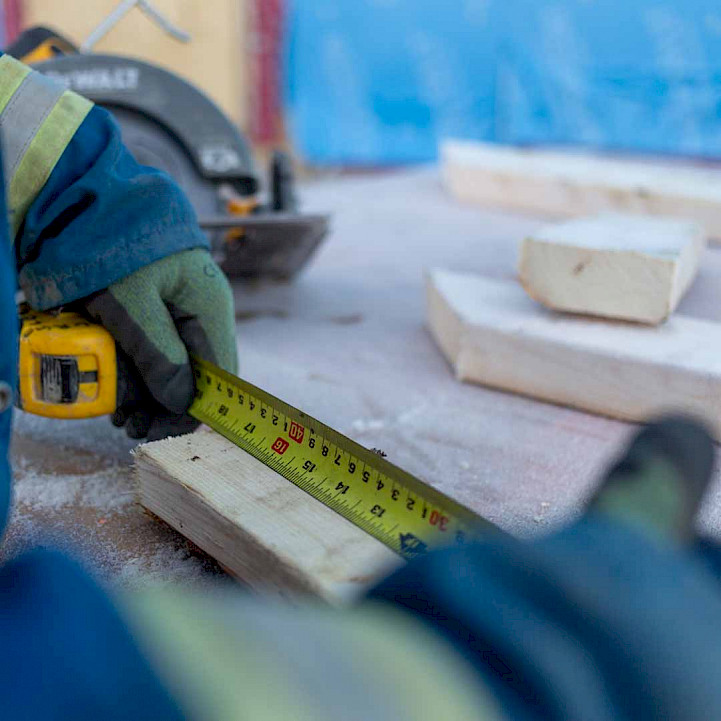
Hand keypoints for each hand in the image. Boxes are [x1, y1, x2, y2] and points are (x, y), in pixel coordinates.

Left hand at [84, 248, 236, 439]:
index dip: (195, 407)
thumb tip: (182, 401)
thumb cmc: (117, 246)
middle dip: (169, 405)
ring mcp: (190, 306)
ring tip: (123, 412)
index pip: (219, 374)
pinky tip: (126, 385)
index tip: (161, 429)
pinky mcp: (169, 305)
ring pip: (184, 363)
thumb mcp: (131, 304)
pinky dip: (149, 371)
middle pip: (202, 373)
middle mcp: (208, 310)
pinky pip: (168, 348)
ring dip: (156, 392)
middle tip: (133, 426)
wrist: (98, 199)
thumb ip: (160, 354)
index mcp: (211, 307)